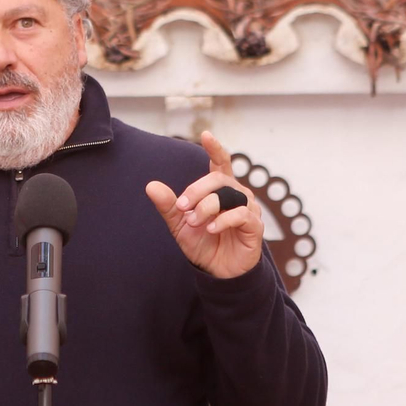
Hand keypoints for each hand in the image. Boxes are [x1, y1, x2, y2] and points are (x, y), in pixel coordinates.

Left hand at [146, 131, 263, 278]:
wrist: (216, 270)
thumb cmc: (202, 243)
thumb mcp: (179, 224)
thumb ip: (168, 205)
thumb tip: (150, 186)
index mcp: (221, 190)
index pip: (221, 163)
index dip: (215, 148)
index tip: (205, 135)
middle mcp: (238, 195)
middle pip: (219, 179)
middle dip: (197, 191)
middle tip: (183, 208)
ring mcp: (249, 210)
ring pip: (230, 195)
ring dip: (208, 208)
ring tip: (196, 223)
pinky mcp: (255, 226)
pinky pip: (242, 214)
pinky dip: (223, 220)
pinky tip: (211, 229)